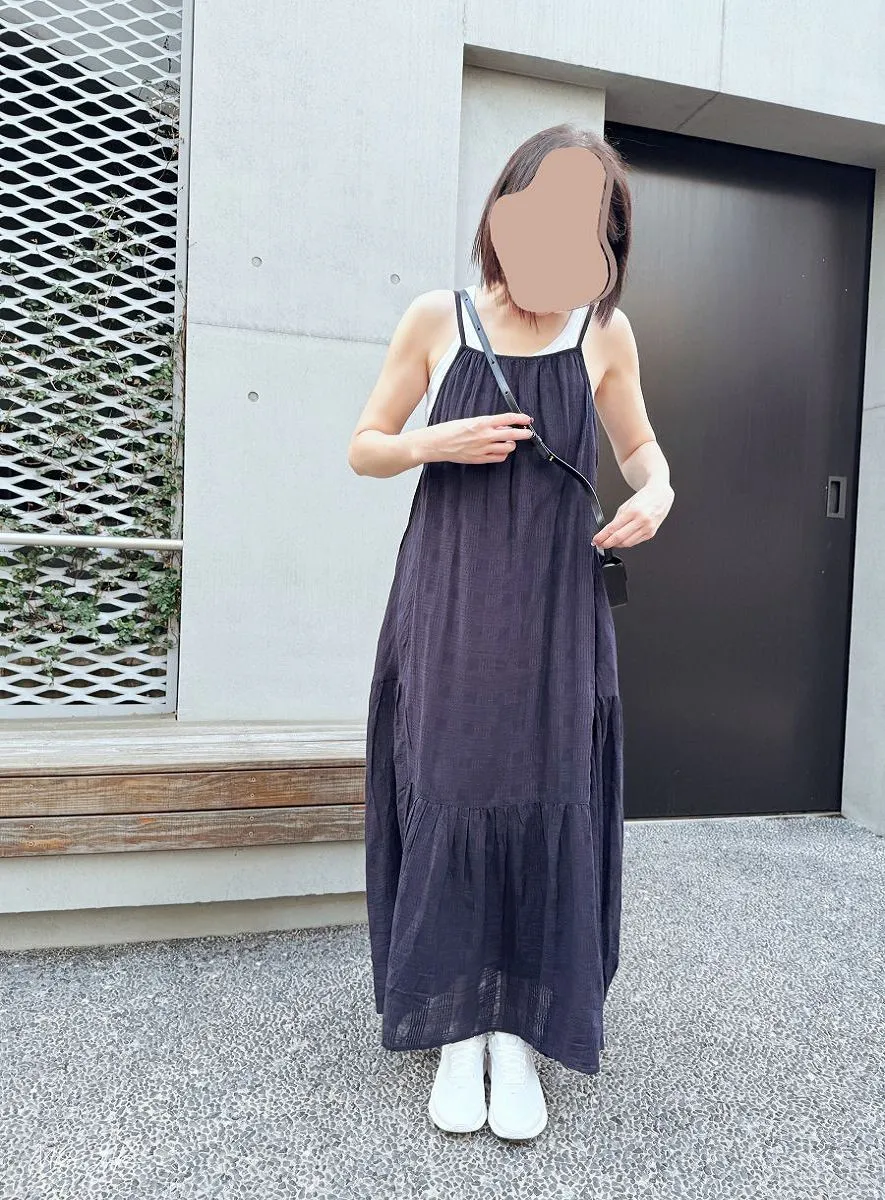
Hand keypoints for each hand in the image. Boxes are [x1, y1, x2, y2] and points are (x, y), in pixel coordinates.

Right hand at [418, 411, 534, 464]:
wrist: (436, 444)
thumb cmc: (449, 430)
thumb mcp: (469, 421)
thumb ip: (487, 424)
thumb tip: (502, 425)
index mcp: (482, 422)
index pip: (508, 418)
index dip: (520, 418)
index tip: (527, 419)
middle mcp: (485, 435)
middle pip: (513, 434)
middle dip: (524, 434)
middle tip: (528, 433)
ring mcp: (483, 448)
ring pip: (508, 447)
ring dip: (511, 444)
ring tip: (508, 442)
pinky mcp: (480, 459)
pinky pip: (499, 458)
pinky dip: (503, 454)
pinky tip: (500, 451)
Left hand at [591, 483, 673, 549]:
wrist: (660, 496)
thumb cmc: (644, 498)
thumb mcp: (626, 505)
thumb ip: (617, 520)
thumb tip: (607, 533)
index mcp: (633, 511)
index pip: (613, 528)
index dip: (602, 536)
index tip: (596, 540)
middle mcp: (642, 520)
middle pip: (620, 538)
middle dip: (607, 543)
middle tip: (600, 544)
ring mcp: (648, 528)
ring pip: (627, 543)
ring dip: (616, 545)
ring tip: (609, 543)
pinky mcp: (651, 534)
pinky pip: (635, 542)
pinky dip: (626, 543)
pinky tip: (621, 541)